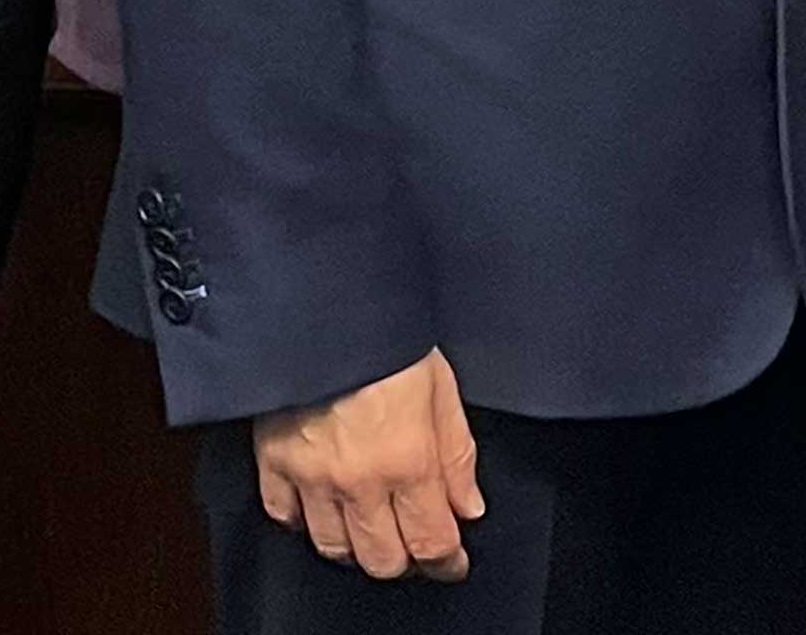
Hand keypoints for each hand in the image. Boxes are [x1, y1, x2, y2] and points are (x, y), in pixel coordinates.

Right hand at [255, 348, 484, 580]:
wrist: (327, 306)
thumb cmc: (391, 337)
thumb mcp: (443, 387)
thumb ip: (457, 454)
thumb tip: (468, 506)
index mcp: (408, 460)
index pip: (431, 540)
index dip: (447, 561)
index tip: (453, 562)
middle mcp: (358, 481)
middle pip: (382, 559)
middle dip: (406, 559)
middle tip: (415, 544)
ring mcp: (311, 479)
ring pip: (334, 549)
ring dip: (358, 548)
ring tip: (374, 529)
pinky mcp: (274, 464)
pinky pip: (285, 518)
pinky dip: (304, 523)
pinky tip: (322, 510)